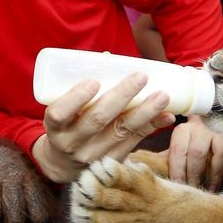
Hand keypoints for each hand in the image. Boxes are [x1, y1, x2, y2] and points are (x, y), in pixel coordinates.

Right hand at [33, 73, 176, 183]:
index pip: (59, 114)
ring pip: (122, 131)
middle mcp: (73, 144)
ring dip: (145, 112)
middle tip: (140, 77)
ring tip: (162, 95)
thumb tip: (109, 57)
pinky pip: (134, 142)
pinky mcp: (113, 162)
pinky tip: (166, 116)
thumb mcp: (61, 111)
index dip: (76, 98)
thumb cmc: (65, 126)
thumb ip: (80, 89)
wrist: (62, 165)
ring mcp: (94, 156)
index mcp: (55, 129)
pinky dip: (151, 126)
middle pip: (97, 119)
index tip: (93, 81)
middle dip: (122, 96)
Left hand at [167, 115, 222, 190]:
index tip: (178, 185)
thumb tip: (161, 177)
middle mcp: (200, 129)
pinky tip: (221, 185)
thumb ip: (171, 160)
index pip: (178, 150)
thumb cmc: (190, 148)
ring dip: (211, 176)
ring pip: (219, 154)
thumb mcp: (179, 150)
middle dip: (194, 175)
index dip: (177, 170)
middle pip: (197, 152)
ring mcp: (218, 133)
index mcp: (183, 131)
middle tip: (192, 191)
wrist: (213, 131)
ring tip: (207, 191)